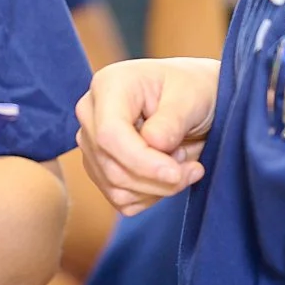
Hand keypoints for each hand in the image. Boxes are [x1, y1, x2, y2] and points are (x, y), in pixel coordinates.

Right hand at [74, 57, 219, 215]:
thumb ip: (172, 120)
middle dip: (157, 180)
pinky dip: (150, 196)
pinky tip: (166, 173)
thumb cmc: (191, 89)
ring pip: (115, 188)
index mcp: (108, 86)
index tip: (177, 173)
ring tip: (182, 163)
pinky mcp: (99, 166)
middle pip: (111, 166)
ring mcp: (91, 141)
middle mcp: (90, 113)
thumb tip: (154, 143)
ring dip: (158, 188)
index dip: (142, 162)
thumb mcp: (192, 97)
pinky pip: (120, 198)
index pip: (110, 135)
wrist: (190, 98)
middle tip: (193, 169)